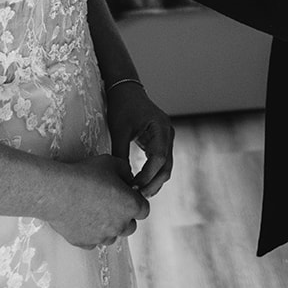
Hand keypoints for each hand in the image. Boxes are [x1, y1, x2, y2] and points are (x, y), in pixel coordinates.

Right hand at [47, 154, 149, 249]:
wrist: (57, 192)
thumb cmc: (84, 175)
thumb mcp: (111, 163)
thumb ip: (126, 171)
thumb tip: (129, 178)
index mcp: (131, 206)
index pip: (144, 210)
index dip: (136, 202)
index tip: (126, 195)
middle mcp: (120, 225)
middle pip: (130, 226)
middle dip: (124, 216)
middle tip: (110, 203)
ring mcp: (102, 237)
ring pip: (112, 235)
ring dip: (108, 226)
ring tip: (94, 210)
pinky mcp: (85, 243)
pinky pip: (93, 240)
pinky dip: (91, 232)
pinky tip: (82, 218)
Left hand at [106, 81, 174, 198]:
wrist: (126, 89)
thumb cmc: (122, 107)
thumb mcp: (119, 131)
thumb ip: (121, 154)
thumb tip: (122, 180)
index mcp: (160, 128)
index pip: (158, 159)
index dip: (147, 176)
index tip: (133, 187)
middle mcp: (168, 133)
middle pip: (166, 166)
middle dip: (153, 183)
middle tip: (138, 197)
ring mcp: (167, 137)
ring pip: (166, 166)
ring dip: (154, 181)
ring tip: (139, 194)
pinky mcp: (161, 140)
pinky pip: (161, 161)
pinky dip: (153, 173)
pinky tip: (141, 183)